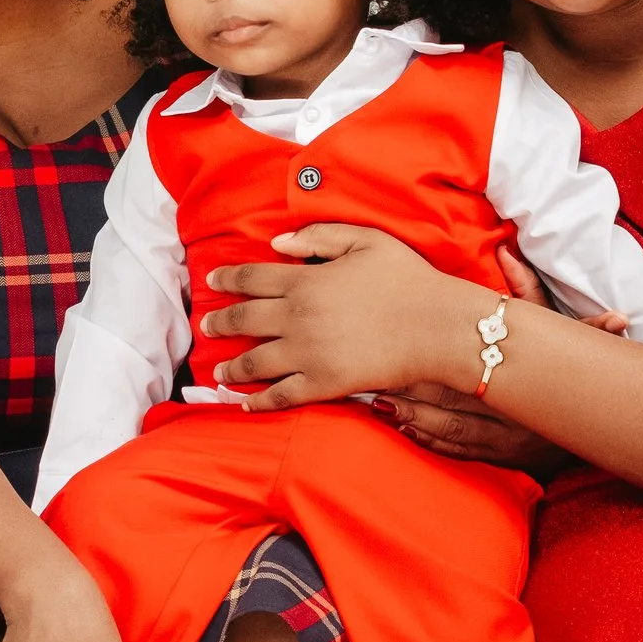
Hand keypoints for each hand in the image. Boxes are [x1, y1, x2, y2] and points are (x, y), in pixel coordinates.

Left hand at [198, 222, 483, 409]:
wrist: (435, 326)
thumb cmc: (408, 280)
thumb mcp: (365, 240)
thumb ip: (319, 237)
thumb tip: (277, 243)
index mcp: (305, 281)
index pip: (251, 278)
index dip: (227, 279)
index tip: (212, 281)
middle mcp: (297, 317)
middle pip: (244, 319)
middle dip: (220, 323)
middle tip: (207, 327)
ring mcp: (307, 353)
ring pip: (254, 361)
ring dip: (231, 367)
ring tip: (218, 371)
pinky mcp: (322, 384)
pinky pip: (280, 395)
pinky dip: (258, 402)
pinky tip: (246, 404)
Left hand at [374, 248, 609, 467]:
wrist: (606, 420)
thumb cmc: (570, 367)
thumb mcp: (558, 328)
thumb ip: (529, 292)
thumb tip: (506, 254)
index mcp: (520, 381)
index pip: (465, 370)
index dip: (428, 362)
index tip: (395, 351)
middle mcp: (513, 415)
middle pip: (452, 405)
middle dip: (411, 397)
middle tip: (372, 386)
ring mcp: (507, 442)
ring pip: (452, 433)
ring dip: (414, 421)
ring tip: (379, 407)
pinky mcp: (504, 459)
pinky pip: (461, 452)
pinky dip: (432, 442)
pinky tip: (404, 429)